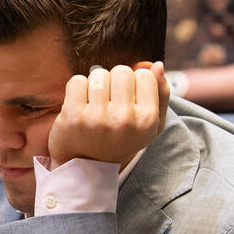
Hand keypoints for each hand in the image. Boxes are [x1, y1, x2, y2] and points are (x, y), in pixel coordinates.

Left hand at [47, 62, 169, 169]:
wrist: (85, 167)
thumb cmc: (120, 140)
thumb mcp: (148, 125)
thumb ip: (160, 94)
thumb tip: (157, 65)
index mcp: (148, 120)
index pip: (144, 75)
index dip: (134, 84)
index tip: (126, 101)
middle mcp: (125, 119)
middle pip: (121, 71)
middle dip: (114, 82)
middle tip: (108, 103)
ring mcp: (98, 118)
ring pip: (99, 74)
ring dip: (95, 85)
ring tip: (94, 105)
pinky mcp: (73, 116)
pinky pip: (78, 81)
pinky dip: (77, 89)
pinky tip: (80, 106)